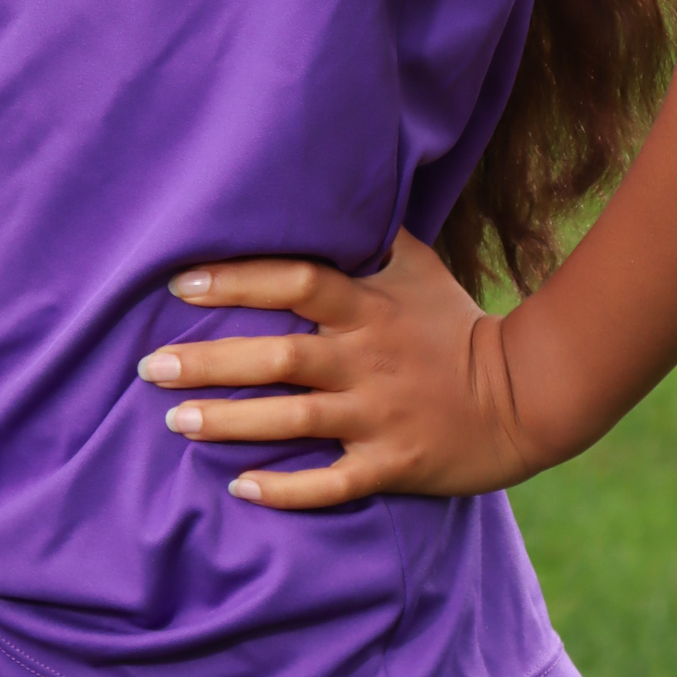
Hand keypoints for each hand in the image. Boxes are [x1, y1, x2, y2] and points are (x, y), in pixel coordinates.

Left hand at [137, 229, 537, 510]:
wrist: (526, 396)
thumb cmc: (456, 325)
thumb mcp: (418, 268)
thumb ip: (368, 237)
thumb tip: (325, 187)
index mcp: (369, 307)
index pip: (295, 281)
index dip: (237, 280)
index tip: (180, 283)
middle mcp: (368, 360)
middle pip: (279, 358)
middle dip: (210, 362)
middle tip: (151, 367)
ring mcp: (380, 415)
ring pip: (293, 421)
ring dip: (230, 422)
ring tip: (176, 421)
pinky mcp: (394, 464)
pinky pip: (330, 483)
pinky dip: (284, 489)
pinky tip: (238, 486)